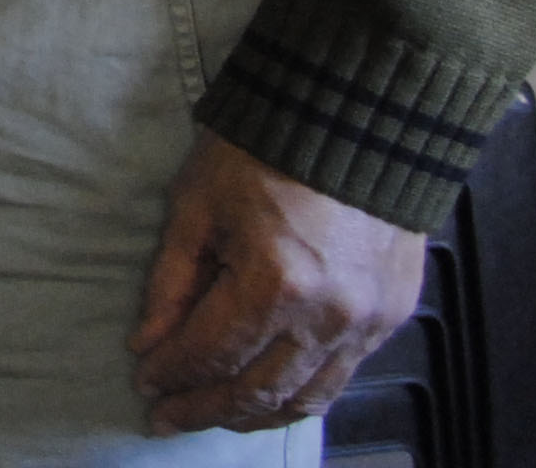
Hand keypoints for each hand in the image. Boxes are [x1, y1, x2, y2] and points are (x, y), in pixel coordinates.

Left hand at [129, 129, 424, 430]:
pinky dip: (299, 396)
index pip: (210, 353)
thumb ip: (171, 283)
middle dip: (204, 408)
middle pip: (256, 390)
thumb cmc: (264, 150)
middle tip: (167, 416)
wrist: (356, 118)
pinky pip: (341, 378)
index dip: (171, 373)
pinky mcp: (391, 316)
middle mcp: (328, 316)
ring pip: (304, 398)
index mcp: (274, 284)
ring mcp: (367, 322)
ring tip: (213, 414)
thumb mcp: (196, 206)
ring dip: (253, 415)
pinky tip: (268, 397)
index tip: (144, 382)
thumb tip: (148, 342)